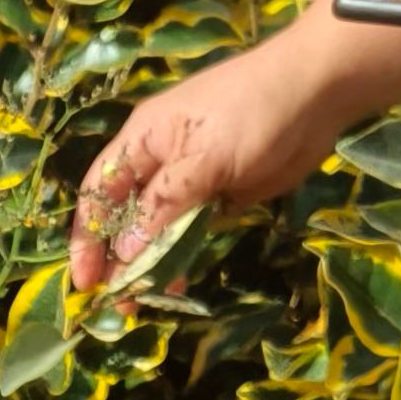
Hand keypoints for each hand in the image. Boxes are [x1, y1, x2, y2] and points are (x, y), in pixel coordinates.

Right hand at [67, 39, 348, 293]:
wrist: (315, 93)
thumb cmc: (248, 113)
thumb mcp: (200, 161)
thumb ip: (161, 208)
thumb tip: (124, 255)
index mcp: (141, 142)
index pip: (97, 194)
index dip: (87, 238)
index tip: (85, 282)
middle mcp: (158, 163)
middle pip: (124, 217)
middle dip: (116, 260)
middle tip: (118, 306)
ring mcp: (190, 180)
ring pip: (157, 230)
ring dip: (149, 265)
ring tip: (146, 303)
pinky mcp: (220, 194)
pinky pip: (190, 231)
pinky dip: (182, 257)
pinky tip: (179, 284)